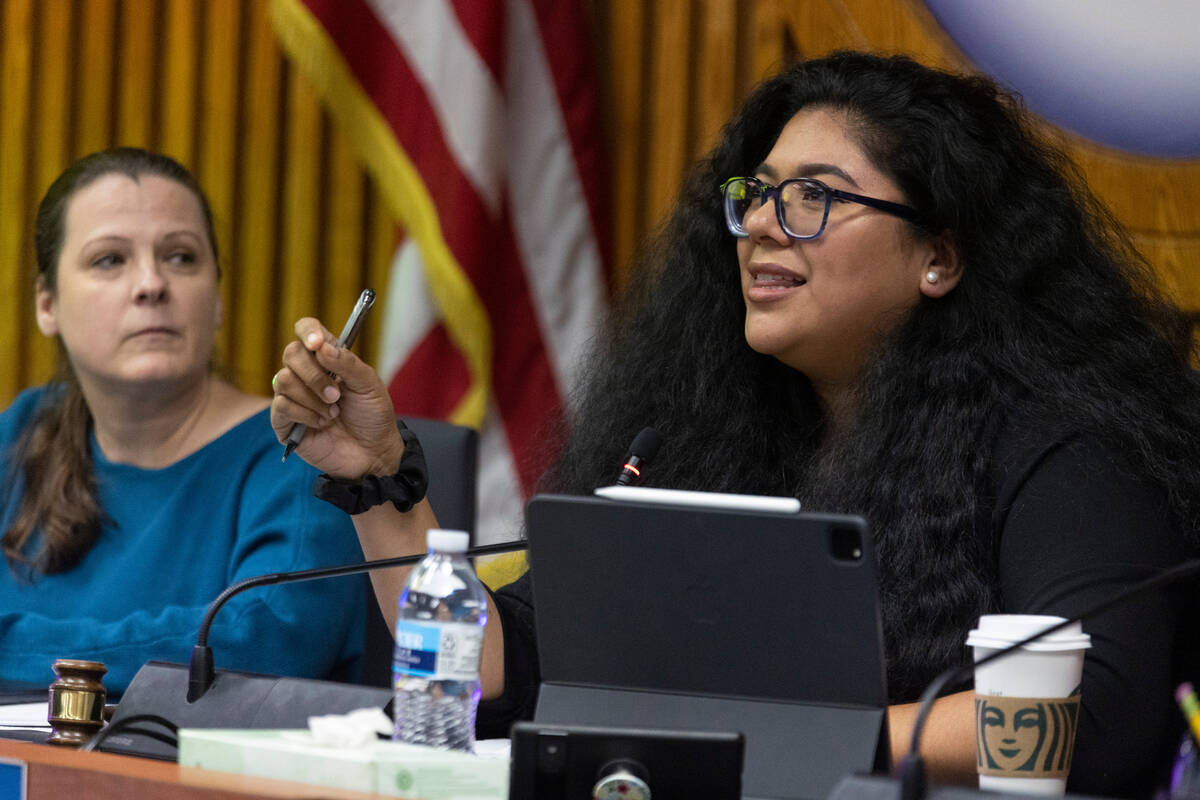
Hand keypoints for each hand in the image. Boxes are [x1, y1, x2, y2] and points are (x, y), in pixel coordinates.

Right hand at [270, 317, 404, 478]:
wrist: (374, 453)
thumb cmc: (373, 416)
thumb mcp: (369, 385)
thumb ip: (348, 363)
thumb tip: (322, 346)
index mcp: (327, 358)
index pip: (306, 329)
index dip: (308, 331)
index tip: (317, 344)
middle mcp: (306, 373)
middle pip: (291, 353)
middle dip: (315, 375)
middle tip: (337, 395)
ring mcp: (293, 396)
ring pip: (283, 380)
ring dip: (312, 398)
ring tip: (332, 413)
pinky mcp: (284, 421)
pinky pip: (281, 406)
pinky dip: (305, 414)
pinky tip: (321, 423)